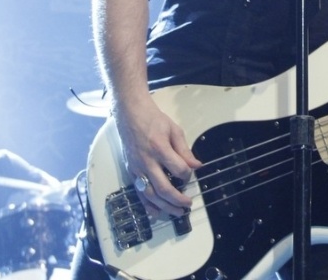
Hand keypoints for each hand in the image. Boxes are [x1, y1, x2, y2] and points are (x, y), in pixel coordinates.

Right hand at [115, 97, 200, 218]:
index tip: (191, 174)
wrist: (131, 115)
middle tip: (188, 204)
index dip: (187, 175)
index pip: (178, 169)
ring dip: (164, 206)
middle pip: (163, 187)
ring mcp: (137, 168)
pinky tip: (156, 212)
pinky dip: (147, 205)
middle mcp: (146, 161)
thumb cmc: (154, 120)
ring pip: (150, 194)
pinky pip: (139, 193)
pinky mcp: (130, 172)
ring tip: (177, 212)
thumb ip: (184, 150)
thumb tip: (197, 166)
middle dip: (177, 199)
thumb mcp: (174, 130)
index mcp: (159, 148)